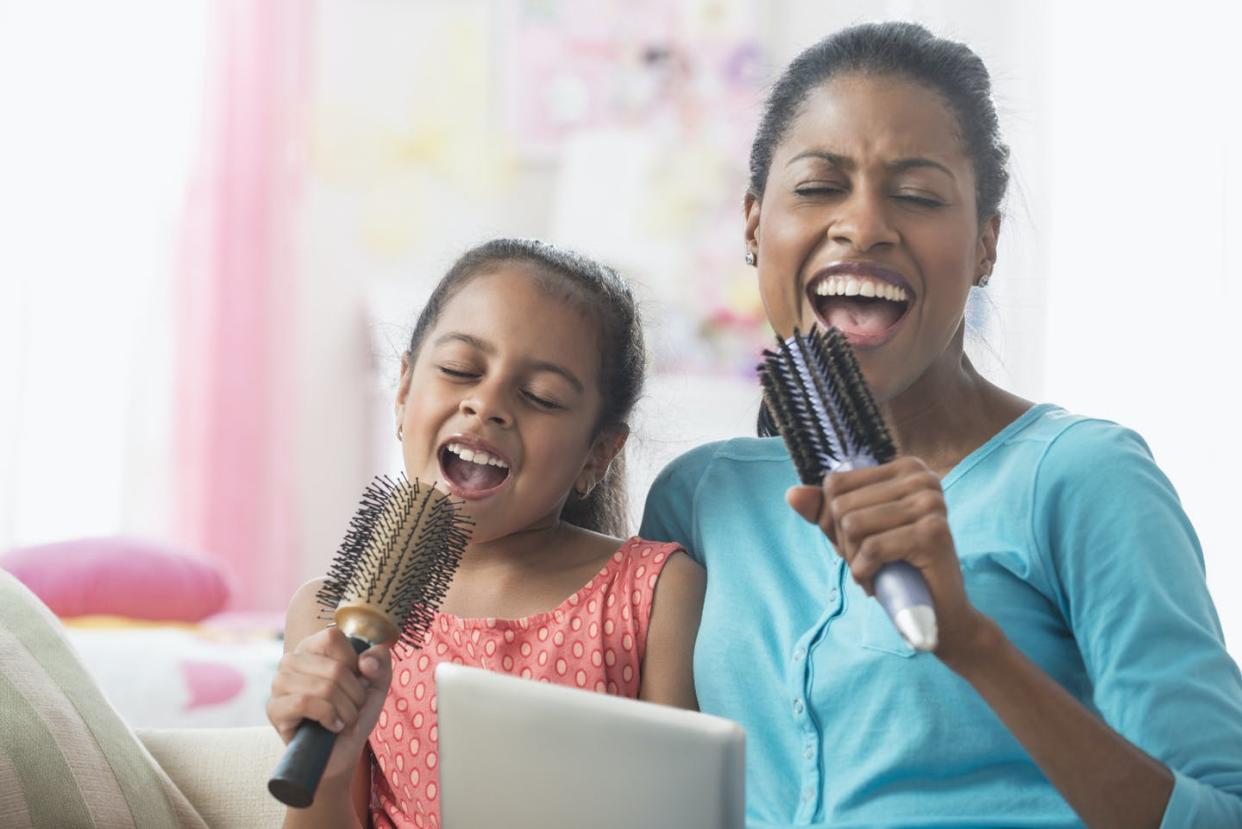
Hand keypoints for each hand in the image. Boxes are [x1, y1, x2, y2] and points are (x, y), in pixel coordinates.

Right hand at [267, 627, 392, 782]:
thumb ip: (380, 662)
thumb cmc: (355, 712)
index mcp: (313, 646)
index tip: (356, 680)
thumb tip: (366, 663)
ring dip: (344, 710)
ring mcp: (279, 683)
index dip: (354, 662)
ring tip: (343, 719)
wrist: (340, 752)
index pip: (333, 636)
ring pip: (324, 687)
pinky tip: (332, 726)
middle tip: (353, 708)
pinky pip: (304, 703)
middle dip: (355, 695)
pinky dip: (328, 717)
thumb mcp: (377, 684)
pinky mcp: (274, 708)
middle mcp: (292, 660)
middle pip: (335, 668)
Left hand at [786, 456, 986, 662]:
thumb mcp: (855, 534)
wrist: (939, 612)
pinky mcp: (933, 533)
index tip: (855, 542)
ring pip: (852, 525)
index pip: (836, 484)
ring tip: (874, 572)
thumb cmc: (895, 567)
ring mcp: (931, 503)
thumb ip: (825, 511)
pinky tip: (880, 582)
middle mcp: (922, 478)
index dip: (831, 520)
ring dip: (854, 560)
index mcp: (907, 468)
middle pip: (841, 505)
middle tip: (866, 562)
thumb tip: (791, 494)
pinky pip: (871, 548)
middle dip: (843, 543)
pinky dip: (865, 573)